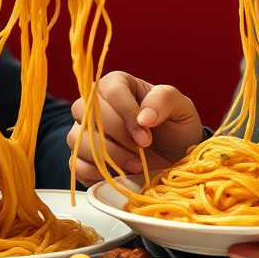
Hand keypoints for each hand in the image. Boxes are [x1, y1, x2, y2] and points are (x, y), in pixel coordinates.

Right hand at [66, 71, 203, 183]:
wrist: (175, 158)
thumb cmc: (175, 128)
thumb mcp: (181, 108)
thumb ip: (164, 100)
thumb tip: (143, 117)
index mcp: (117, 84)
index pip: (112, 91)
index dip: (128, 116)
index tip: (146, 137)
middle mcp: (94, 104)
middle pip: (90, 114)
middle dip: (120, 137)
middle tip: (142, 150)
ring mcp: (84, 131)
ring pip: (79, 140)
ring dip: (110, 156)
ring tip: (135, 163)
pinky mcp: (81, 157)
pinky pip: (77, 164)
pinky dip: (98, 172)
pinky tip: (120, 173)